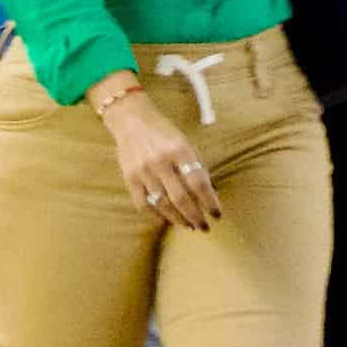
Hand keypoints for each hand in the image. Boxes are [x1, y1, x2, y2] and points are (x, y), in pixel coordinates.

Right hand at [93, 75, 219, 230]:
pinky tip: (166, 219)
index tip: (217, 214)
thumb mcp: (184, 141)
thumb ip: (195, 165)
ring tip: (188, 225)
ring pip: (163, 205)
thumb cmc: (163, 131)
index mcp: (179, 150)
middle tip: (204, 227)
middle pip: (181, 198)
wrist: (131, 119)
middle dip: (195, 216)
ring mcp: (143, 171)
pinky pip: (143, 204)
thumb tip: (208, 193)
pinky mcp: (129, 178)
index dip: (209, 201)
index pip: (198, 182)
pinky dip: (156, 215)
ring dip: (178, 219)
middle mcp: (161, 161)